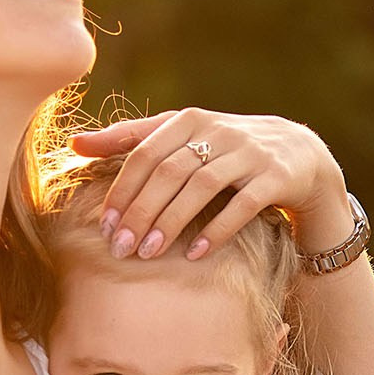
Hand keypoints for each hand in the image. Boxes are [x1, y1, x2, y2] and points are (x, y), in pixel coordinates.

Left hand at [72, 108, 352, 264]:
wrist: (299, 154)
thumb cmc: (225, 150)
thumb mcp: (182, 137)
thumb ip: (132, 138)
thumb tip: (74, 143)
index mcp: (189, 120)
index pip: (144, 153)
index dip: (122, 191)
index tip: (104, 227)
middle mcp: (218, 131)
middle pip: (169, 172)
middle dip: (141, 212)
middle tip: (121, 249)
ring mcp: (249, 152)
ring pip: (202, 186)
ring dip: (172, 222)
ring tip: (150, 254)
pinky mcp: (275, 176)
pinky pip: (243, 204)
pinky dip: (217, 229)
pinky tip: (194, 254)